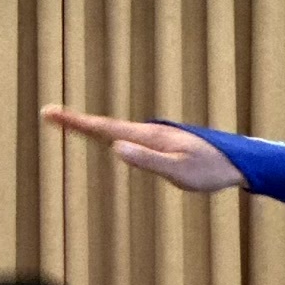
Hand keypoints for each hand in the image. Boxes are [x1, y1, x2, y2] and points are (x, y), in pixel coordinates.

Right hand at [43, 106, 245, 193]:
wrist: (236, 163)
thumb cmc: (209, 170)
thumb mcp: (178, 171)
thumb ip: (148, 160)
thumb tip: (115, 148)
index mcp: (148, 137)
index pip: (104, 128)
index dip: (76, 122)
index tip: (51, 113)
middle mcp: (148, 132)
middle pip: (104, 125)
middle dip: (75, 120)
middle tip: (48, 114)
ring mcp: (153, 137)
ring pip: (113, 129)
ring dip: (89, 125)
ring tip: (66, 122)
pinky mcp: (159, 144)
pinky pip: (125, 136)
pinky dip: (106, 133)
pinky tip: (103, 136)